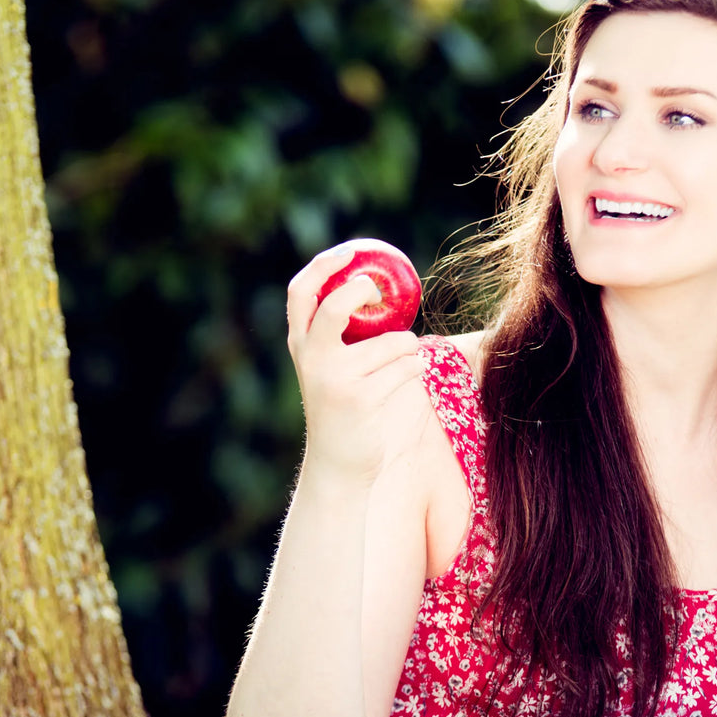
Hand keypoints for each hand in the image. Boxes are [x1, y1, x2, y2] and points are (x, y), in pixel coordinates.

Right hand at [286, 245, 423, 482]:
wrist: (339, 464)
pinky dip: (415, 368)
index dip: (324, 265)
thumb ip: (341, 335)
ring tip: (405, 362)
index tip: (350, 251)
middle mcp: (312, 359)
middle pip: (334, 306)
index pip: (300, 292)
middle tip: (379, 293)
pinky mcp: (363, 399)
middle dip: (361, 291)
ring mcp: (336, 379)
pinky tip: (407, 379)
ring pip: (392, 341)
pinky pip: (406, 367)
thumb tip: (377, 289)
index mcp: (301, 345)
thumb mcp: (330, 368)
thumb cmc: (344, 408)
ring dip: (410, 347)